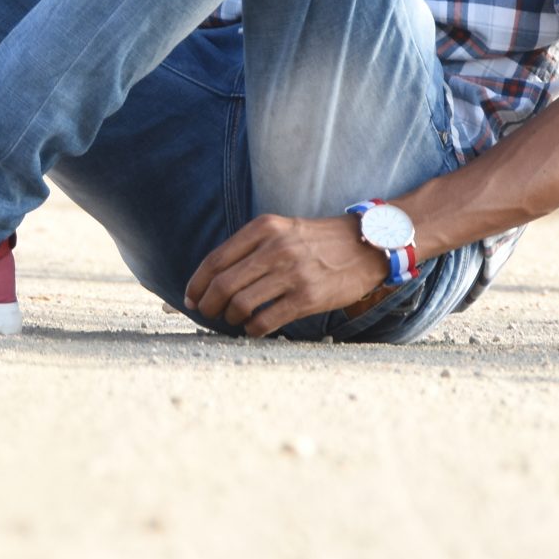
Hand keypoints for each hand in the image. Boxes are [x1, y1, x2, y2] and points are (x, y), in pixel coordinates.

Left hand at [185, 213, 388, 338]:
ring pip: (240, 305)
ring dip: (230, 318)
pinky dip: (252, 330)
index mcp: (263, 228)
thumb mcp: (282, 229)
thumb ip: (251, 248)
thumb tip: (213, 279)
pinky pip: (265, 321)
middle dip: (208, 305)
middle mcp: (275, 247)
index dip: (197, 284)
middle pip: (223, 285)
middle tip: (208, 314)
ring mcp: (292, 272)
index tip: (191, 298)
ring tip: (234, 320)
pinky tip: (254, 329)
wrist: (366, 245)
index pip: (215, 260)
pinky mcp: (307, 296)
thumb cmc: (318, 241)